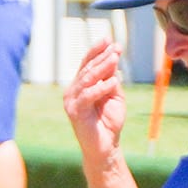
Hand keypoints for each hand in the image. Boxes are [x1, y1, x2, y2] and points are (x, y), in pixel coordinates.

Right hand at [63, 38, 126, 163]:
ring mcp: (71, 101)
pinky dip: (100, 88)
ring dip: (102, 68)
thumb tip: (114, 61)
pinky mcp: (74, 112)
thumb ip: (112, 81)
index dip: (98, 51)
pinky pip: (87, 96)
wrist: (105, 147)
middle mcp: (73, 90)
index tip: (111, 40)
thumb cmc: (109, 123)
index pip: (87, 64)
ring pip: (87, 79)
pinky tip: (113, 82)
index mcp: (81, 85)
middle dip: (102, 56)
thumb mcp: (114, 97)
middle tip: (116, 48)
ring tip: (115, 58)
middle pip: (87, 68)